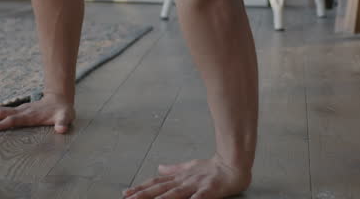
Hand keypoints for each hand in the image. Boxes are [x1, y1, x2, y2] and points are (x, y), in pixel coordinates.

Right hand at [0, 93, 74, 133]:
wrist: (60, 99)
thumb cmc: (62, 111)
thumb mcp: (66, 116)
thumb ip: (63, 122)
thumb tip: (62, 129)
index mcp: (30, 115)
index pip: (13, 120)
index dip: (1, 125)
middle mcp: (22, 111)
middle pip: (1, 114)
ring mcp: (19, 110)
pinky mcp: (17, 111)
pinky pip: (1, 113)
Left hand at [122, 155, 251, 198]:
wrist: (233, 164)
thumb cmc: (212, 168)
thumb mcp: (190, 166)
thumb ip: (173, 169)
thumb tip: (159, 167)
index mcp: (179, 177)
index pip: (156, 183)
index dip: (141, 188)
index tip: (126, 193)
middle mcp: (184, 181)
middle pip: (160, 189)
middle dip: (143, 195)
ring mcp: (196, 185)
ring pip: (175, 194)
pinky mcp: (210, 190)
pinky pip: (199, 198)